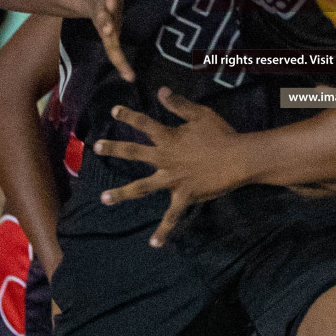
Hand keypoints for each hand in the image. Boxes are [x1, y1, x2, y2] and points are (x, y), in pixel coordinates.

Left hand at [94, 88, 244, 245]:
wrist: (239, 158)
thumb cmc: (221, 134)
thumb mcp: (200, 114)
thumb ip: (179, 105)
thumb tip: (161, 91)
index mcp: (169, 137)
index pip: (144, 123)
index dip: (128, 116)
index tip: (114, 111)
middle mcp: (165, 158)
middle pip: (134, 152)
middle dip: (114, 149)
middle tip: (97, 147)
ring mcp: (172, 179)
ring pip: (141, 187)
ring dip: (121, 193)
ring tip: (104, 198)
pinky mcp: (184, 195)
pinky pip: (171, 216)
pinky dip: (163, 230)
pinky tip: (154, 243)